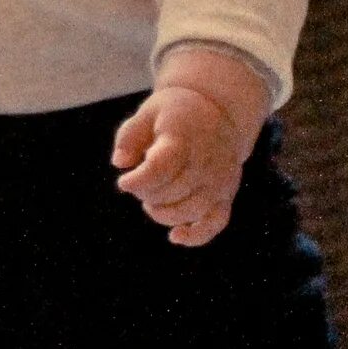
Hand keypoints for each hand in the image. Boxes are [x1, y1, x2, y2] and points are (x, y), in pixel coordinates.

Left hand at [112, 83, 252, 246]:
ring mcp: (220, 181)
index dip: (138, 182)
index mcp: (184, 139)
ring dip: (163, 213)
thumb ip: (129, 136)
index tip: (124, 182)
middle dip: (147, 193)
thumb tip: (120, 162)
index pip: (160, 169)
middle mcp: (206, 162)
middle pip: (171, 192)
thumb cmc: (176, 114)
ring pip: (190, 211)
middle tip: (140, 183)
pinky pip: (216, 223)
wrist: (221, 111)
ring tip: (152, 202)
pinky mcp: (227, 194)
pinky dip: (196, 235)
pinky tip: (175, 237)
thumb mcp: (148, 112)